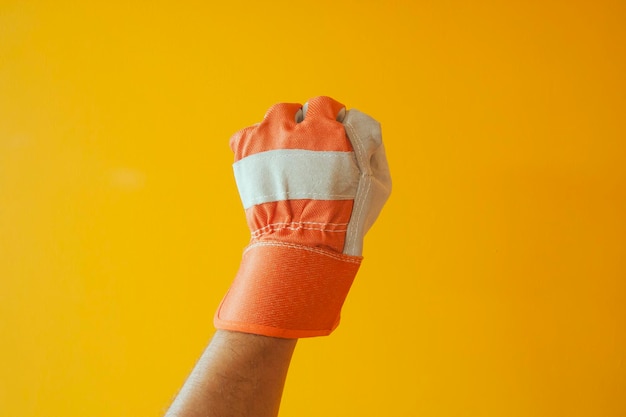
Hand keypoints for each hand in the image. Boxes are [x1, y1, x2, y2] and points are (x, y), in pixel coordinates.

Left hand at [214, 96, 390, 337]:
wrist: (302, 243)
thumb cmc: (346, 217)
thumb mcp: (377, 181)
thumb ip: (370, 142)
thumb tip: (355, 120)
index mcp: (331, 133)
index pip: (326, 105)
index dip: (328, 120)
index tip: (328, 136)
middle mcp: (297, 130)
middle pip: (298, 110)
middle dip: (303, 125)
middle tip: (306, 151)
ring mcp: (267, 139)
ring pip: (273, 118)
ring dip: (279, 132)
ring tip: (284, 158)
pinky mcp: (245, 152)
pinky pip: (246, 135)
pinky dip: (255, 146)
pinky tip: (266, 166)